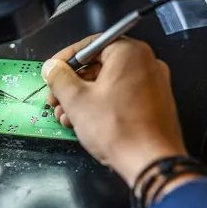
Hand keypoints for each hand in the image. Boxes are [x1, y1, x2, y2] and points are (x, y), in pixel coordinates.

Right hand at [42, 35, 187, 186]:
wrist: (151, 162)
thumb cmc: (116, 128)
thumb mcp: (76, 99)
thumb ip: (59, 77)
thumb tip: (52, 67)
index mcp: (129, 53)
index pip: (90, 45)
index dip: (65, 59)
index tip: (51, 71)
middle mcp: (146, 63)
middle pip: (98, 65)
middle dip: (72, 83)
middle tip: (55, 98)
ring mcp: (153, 85)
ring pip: (108, 83)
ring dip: (83, 97)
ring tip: (66, 115)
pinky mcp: (155, 104)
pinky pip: (121, 96)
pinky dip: (101, 105)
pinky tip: (84, 122)